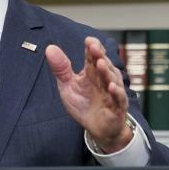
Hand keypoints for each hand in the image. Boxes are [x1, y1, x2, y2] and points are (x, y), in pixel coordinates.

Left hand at [45, 37, 131, 152]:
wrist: (97, 129)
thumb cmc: (84, 105)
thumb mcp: (68, 85)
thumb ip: (61, 68)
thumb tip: (50, 48)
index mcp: (92, 71)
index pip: (93, 55)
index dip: (92, 47)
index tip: (88, 40)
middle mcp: (104, 78)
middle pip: (103, 63)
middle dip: (99, 55)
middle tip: (94, 47)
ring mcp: (112, 91)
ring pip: (111, 78)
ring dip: (106, 71)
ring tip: (100, 63)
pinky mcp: (117, 106)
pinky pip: (118, 98)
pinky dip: (116, 92)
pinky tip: (112, 87)